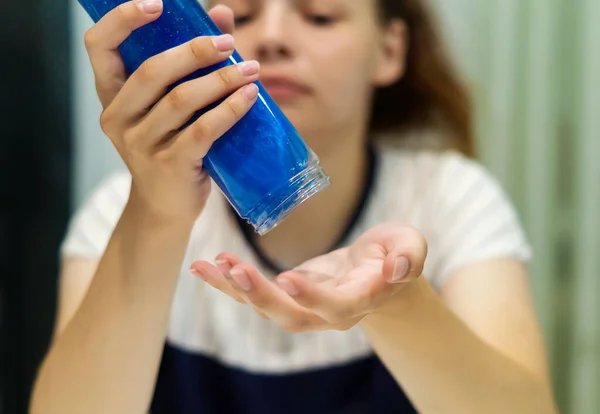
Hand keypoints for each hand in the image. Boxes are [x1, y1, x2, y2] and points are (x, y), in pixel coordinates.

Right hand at [84, 2, 258, 222]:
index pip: (99, 46)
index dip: (122, 19)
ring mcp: (140, 144)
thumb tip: (221, 16)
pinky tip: (249, 98)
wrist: (166, 207)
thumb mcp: (172, 106)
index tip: (157, 3)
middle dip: (193, 52)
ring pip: (181, 100)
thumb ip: (191, 62)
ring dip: (220, 80)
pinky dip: (228, 111)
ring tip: (251, 70)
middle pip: (152, 71)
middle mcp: (118, 117)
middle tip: (227, 44)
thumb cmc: (172, 147)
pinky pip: (202, 131)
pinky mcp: (169, 165)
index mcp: (112, 95)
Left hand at [190, 223, 426, 331]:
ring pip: (268, 309)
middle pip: (294, 316)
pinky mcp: (288, 295)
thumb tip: (399, 269)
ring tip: (210, 265)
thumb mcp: (410, 244)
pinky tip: (205, 267)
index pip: (337, 305)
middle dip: (262, 296)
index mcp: (361, 298)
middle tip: (235, 269)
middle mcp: (330, 313)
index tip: (288, 278)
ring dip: (237, 289)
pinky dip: (228, 283)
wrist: (380, 269)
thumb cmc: (395, 253)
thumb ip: (410, 256)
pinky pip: (255, 295)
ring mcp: (306, 308)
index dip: (313, 296)